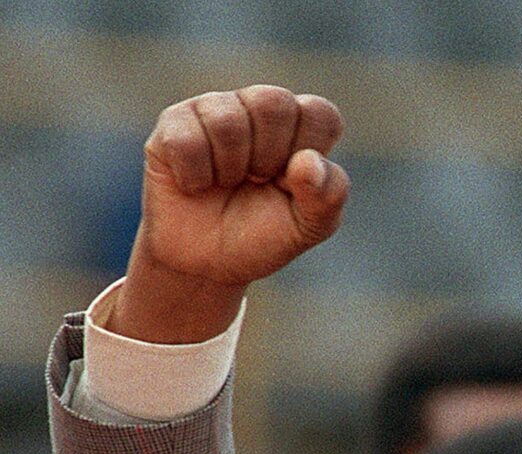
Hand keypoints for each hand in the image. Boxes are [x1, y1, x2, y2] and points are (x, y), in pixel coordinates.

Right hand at [109, 85, 349, 342]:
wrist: (208, 264)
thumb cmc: (263, 235)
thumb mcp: (309, 226)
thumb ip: (328, 195)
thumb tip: (308, 161)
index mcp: (302, 126)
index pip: (320, 114)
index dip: (309, 152)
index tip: (291, 182)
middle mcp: (259, 108)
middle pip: (273, 103)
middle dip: (268, 157)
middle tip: (257, 181)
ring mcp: (215, 109)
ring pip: (227, 121)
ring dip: (230, 169)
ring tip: (227, 184)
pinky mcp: (173, 123)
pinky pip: (186, 140)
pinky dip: (196, 177)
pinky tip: (197, 184)